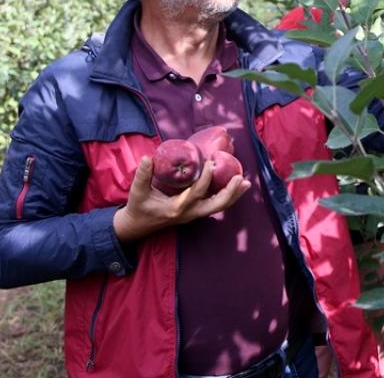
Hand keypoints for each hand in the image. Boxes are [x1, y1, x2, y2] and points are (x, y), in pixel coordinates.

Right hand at [112, 156, 249, 243]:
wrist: (137, 226)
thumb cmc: (138, 208)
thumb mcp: (137, 192)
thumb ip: (142, 175)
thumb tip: (148, 157)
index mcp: (177, 208)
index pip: (196, 193)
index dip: (206, 178)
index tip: (211, 163)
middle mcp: (189, 214)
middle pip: (216, 206)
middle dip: (230, 193)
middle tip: (241, 178)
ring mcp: (194, 215)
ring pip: (218, 207)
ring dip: (233, 195)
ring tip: (246, 183)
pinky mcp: (195, 212)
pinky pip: (214, 205)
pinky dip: (226, 196)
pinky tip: (235, 186)